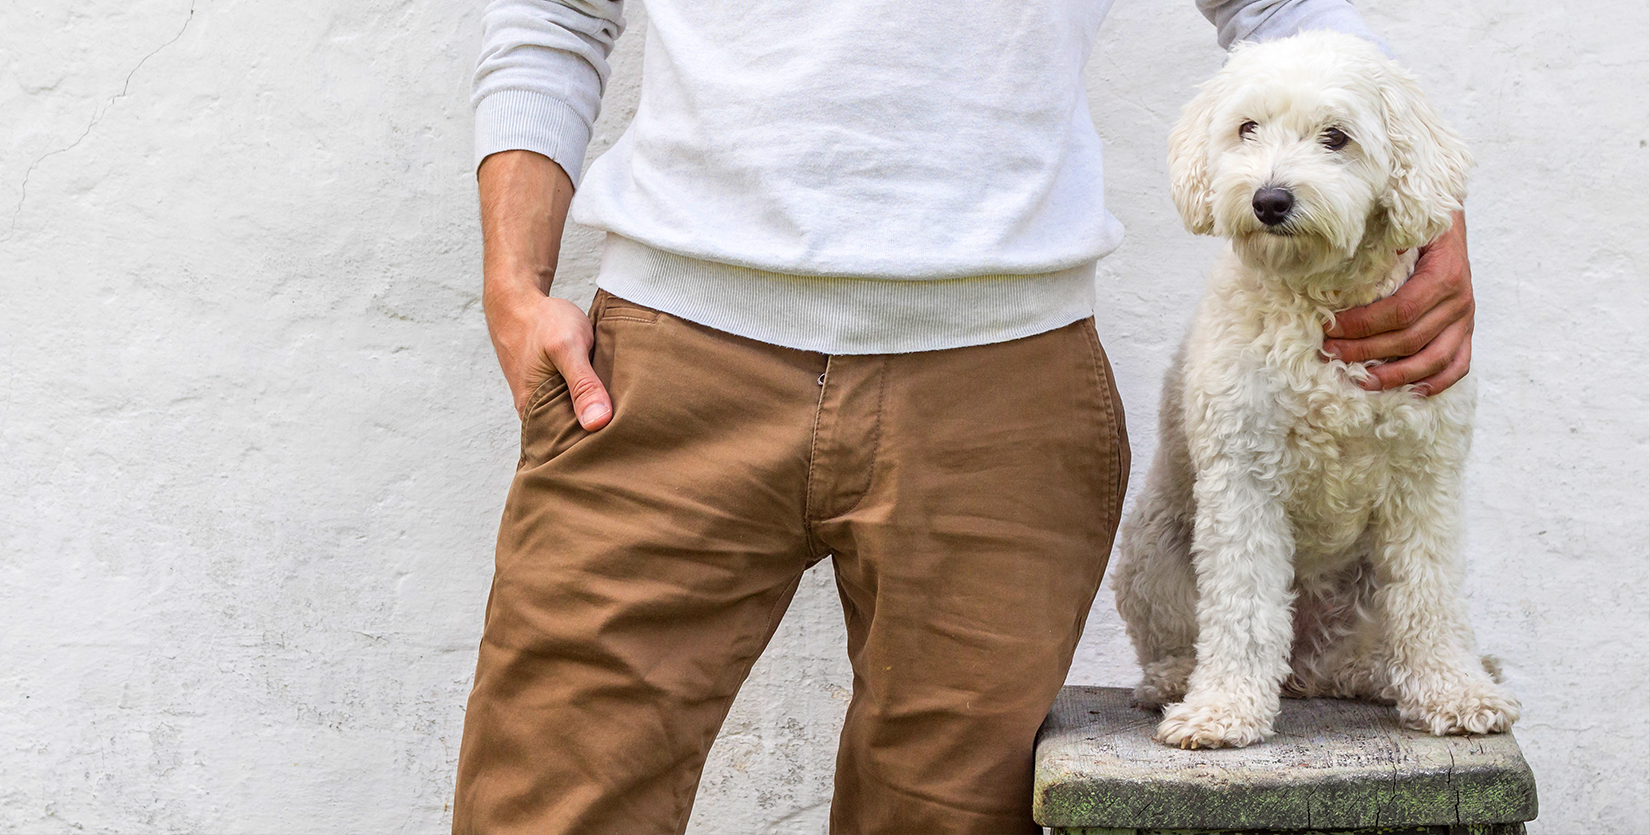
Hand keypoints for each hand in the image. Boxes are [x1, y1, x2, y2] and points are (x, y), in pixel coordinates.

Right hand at [477, 149, 611, 429]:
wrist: (519, 301)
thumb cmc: (542, 322)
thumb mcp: (567, 347)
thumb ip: (583, 384)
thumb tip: (597, 424)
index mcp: (537, 413)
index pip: (569, 451)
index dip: (597, 457)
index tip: (627, 458)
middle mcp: (537, 415)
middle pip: (573, 442)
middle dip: (601, 447)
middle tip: (638, 448)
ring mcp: (543, 405)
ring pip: (575, 426)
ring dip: (597, 428)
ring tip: (632, 435)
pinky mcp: (552, 394)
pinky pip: (574, 409)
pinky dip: (592, 409)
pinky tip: (614, 409)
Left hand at [1323, 211, 1473, 395]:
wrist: (1449, 221)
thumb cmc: (1420, 225)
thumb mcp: (1405, 226)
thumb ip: (1385, 244)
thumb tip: (1350, 257)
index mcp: (1444, 275)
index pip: (1400, 312)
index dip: (1363, 326)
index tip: (1330, 329)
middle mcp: (1459, 301)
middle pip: (1410, 339)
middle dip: (1366, 351)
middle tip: (1330, 353)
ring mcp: (1465, 320)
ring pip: (1433, 360)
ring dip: (1395, 376)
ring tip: (1361, 381)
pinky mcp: (1466, 331)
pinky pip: (1457, 365)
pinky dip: (1435, 382)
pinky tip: (1410, 392)